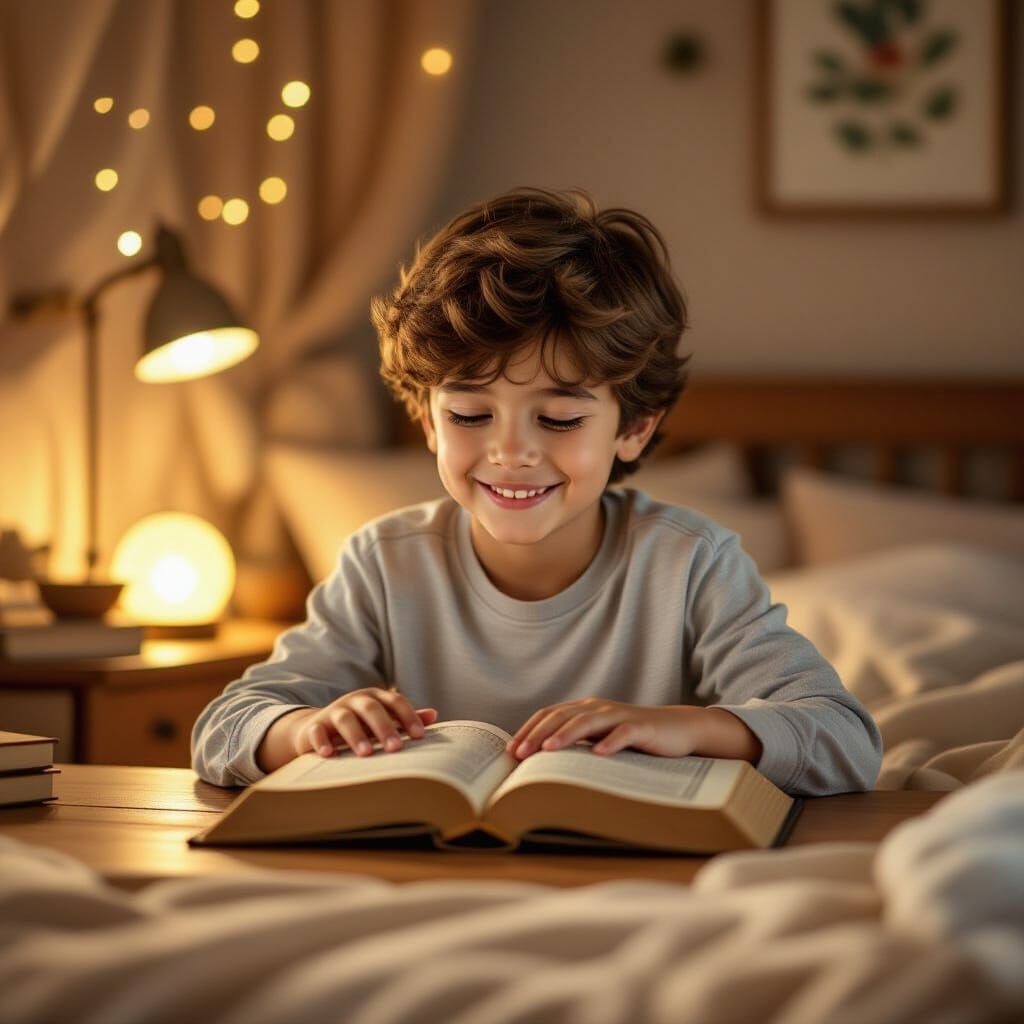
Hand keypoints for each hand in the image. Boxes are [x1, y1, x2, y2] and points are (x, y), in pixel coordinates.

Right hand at [292, 687, 437, 758]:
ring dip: (356, 735)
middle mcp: (354, 701)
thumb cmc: (359, 725)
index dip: (408, 717)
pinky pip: (316, 731)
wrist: (317, 728)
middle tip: (396, 748)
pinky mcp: (314, 726)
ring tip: (367, 753)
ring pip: (345, 718)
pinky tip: (329, 755)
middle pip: (371, 708)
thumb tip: (434, 715)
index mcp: (375, 697)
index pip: (395, 702)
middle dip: (384, 727)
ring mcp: (333, 712)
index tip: (419, 736)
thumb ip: (404, 718)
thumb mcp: (382, 720)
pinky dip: (322, 741)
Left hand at [505, 698, 702, 759]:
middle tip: (520, 754)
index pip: (549, 714)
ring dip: (566, 735)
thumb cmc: (632, 738)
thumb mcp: (599, 739)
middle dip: (538, 734)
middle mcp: (597, 708)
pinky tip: (598, 755)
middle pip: (562, 716)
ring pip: (587, 721)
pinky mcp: (641, 727)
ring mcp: (619, 716)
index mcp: (584, 709)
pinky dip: (610, 742)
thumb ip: (575, 744)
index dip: (528, 730)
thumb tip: (539, 764)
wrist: (677, 729)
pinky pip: (623, 733)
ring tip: (548, 750)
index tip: (510, 750)